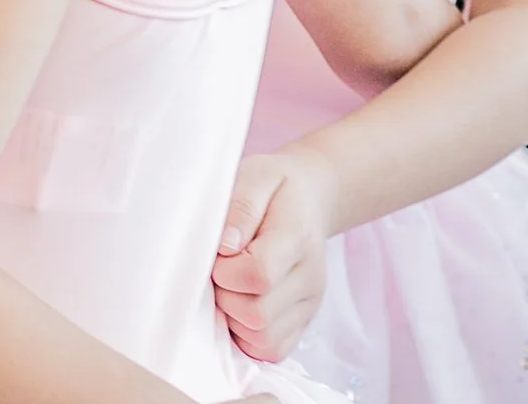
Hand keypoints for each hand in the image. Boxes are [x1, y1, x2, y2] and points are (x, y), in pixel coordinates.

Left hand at [212, 149, 340, 361]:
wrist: (311, 197)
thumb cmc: (274, 188)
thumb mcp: (255, 177)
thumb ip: (240, 208)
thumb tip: (224, 248)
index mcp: (297, 238)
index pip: (258, 276)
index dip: (225, 272)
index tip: (217, 255)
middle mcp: (309, 278)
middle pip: (257, 315)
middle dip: (225, 297)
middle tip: (219, 271)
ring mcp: (309, 304)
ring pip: (263, 338)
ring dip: (234, 319)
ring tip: (230, 286)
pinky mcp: (303, 322)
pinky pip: (271, 349)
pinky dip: (247, 335)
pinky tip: (240, 304)